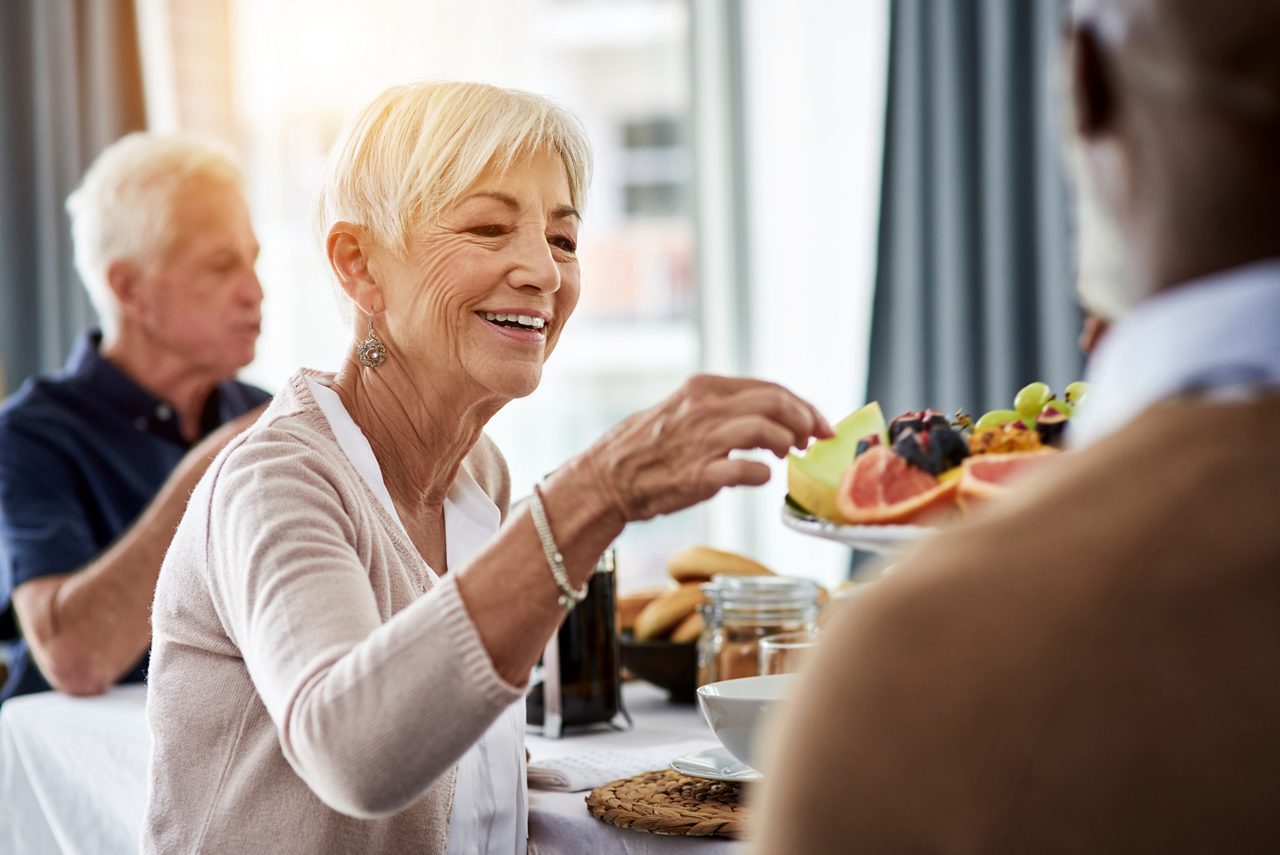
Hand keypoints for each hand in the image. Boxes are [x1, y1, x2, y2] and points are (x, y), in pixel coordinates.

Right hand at [580, 375, 832, 522]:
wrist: (606, 479)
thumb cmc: (648, 450)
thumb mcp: (685, 411)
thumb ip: (723, 410)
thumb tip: (771, 418)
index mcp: (704, 389)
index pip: (770, 388)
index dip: (803, 405)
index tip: (819, 424)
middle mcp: (705, 409)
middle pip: (775, 402)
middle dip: (806, 420)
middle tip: (814, 440)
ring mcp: (702, 441)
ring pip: (766, 429)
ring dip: (787, 444)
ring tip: (786, 457)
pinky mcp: (699, 474)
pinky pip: (747, 469)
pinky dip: (763, 473)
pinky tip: (761, 477)